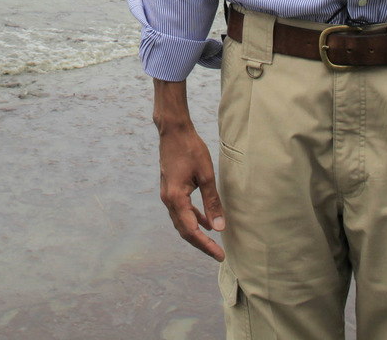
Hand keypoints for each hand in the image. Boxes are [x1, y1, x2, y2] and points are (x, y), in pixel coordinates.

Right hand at [153, 78, 225, 260]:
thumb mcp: (206, 176)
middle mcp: (168, 200)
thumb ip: (212, 202)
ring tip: (214, 243)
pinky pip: (181, 211)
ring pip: (182, 222)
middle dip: (201, 244)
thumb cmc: (191, 149)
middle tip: (218, 254)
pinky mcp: (170, 189)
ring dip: (196, 233)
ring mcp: (167, 195)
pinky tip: (205, 221)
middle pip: (184, 230)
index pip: (191, 230)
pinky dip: (193, 219)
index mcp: (176, 198)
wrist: (174, 131)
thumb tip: (219, 228)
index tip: (219, 255)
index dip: (205, 245)